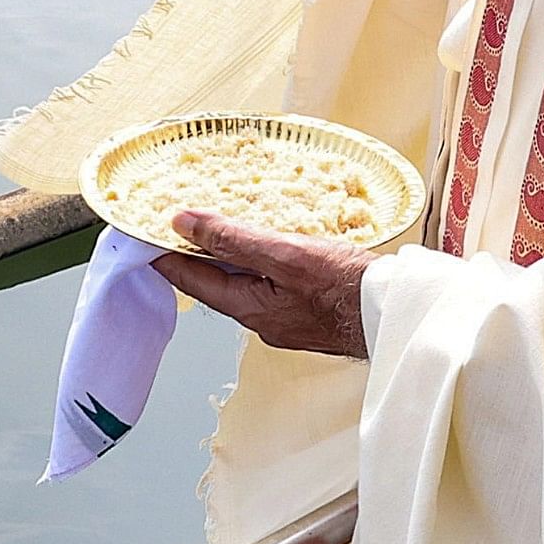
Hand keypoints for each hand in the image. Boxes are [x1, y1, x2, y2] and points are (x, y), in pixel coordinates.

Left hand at [153, 212, 370, 357]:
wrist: (398, 313)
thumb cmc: (348, 288)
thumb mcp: (285, 254)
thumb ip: (233, 239)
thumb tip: (183, 223)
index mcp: (250, 309)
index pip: (192, 280)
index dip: (165, 255)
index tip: (144, 235)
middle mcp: (263, 321)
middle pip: (217, 284)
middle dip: (196, 255)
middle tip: (178, 226)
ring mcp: (287, 320)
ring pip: (245, 284)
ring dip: (230, 257)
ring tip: (220, 229)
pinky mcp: (308, 314)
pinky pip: (271, 286)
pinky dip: (260, 264)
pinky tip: (271, 247)